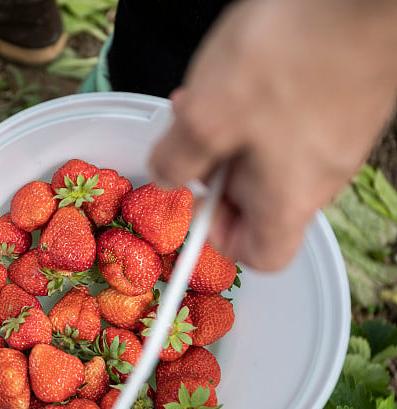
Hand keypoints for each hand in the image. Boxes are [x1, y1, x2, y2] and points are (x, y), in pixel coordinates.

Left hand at [148, 0, 396, 270]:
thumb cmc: (289, 56)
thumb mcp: (206, 116)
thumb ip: (177, 158)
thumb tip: (164, 177)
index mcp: (289, 198)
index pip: (263, 255)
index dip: (221, 239)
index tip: (196, 204)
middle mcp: (320, 177)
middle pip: (258, 199)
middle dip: (214, 169)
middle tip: (191, 131)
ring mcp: (336, 138)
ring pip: (269, 155)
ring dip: (230, 130)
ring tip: (211, 92)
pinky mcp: (342, 102)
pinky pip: (290, 121)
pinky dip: (257, 105)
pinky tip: (242, 70)